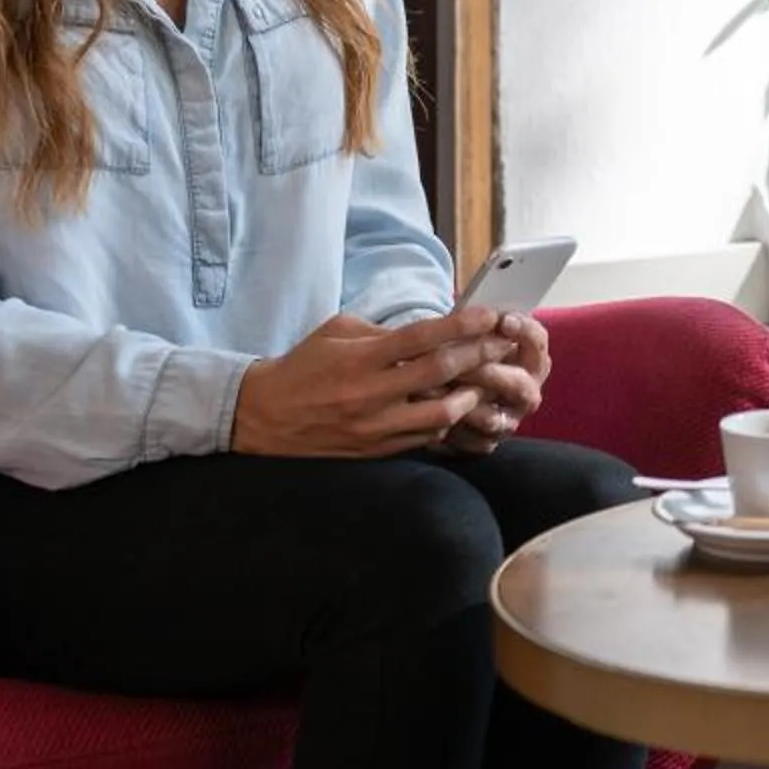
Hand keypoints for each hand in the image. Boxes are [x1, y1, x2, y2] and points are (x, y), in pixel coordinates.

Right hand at [231, 309, 514, 457]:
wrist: (264, 415)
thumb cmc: (305, 365)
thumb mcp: (339, 332)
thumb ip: (385, 332)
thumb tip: (432, 331)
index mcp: (361, 358)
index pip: (422, 338)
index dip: (462, 325)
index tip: (490, 316)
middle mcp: (371, 394)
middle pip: (440, 374)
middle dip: (479, 357)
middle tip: (504, 344)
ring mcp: (375, 428)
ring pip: (441, 416)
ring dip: (471, 397)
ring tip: (486, 381)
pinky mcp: (376, 452)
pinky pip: (425, 439)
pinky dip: (447, 423)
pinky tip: (461, 409)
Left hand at [436, 309, 550, 455]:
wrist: (450, 388)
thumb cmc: (463, 349)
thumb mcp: (472, 331)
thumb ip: (473, 320)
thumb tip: (462, 300)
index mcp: (532, 360)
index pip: (538, 343)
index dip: (524, 331)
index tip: (502, 321)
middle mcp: (526, 393)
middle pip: (520, 385)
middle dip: (491, 372)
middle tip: (464, 363)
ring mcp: (507, 421)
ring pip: (491, 417)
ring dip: (462, 401)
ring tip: (433, 386)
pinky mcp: (485, 443)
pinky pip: (470, 440)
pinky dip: (448, 426)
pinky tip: (424, 411)